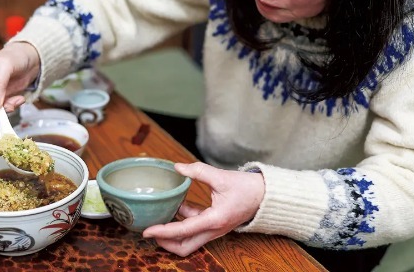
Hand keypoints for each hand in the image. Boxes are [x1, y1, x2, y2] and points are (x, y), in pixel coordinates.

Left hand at [142, 162, 264, 256]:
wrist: (266, 196)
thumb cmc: (248, 188)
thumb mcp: (222, 176)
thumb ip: (198, 171)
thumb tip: (177, 167)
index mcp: (214, 220)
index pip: (183, 231)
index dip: (163, 232)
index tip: (147, 230)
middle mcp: (213, 229)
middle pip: (184, 247)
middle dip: (165, 243)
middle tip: (150, 231)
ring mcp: (215, 229)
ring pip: (189, 240)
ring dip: (173, 233)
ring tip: (159, 218)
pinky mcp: (215, 224)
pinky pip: (196, 228)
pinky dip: (184, 221)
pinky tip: (178, 206)